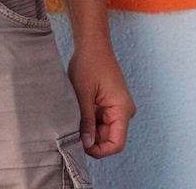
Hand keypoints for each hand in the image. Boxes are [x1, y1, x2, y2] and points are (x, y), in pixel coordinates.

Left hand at [68, 44, 134, 158]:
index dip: (99, 150)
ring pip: (102, 132)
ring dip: (88, 130)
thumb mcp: (83, 95)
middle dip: (90, 139)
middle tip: (71, 131)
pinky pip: (99, 122)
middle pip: (108, 139)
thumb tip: (86, 145)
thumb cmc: (89, 64)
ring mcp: (117, 109)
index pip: (116, 144)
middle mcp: (123, 112)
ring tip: (73, 118)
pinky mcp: (109, 106)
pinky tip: (77, 113)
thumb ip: (86, 122)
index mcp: (122, 109)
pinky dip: (88, 122)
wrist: (93, 45)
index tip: (80, 145)